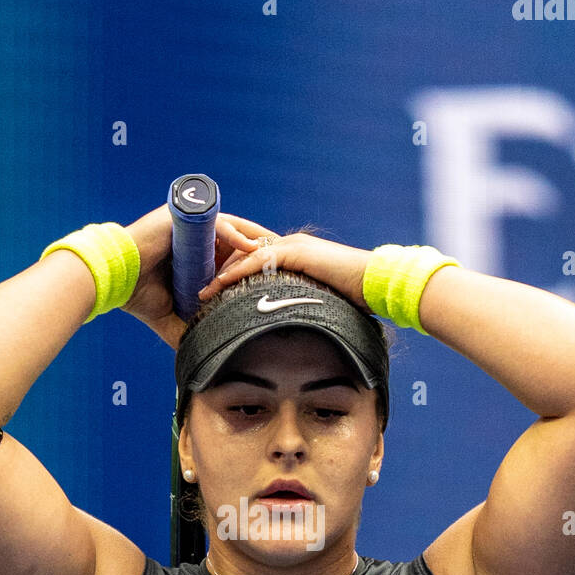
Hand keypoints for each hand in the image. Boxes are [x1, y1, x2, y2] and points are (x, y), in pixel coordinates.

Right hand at [119, 205, 275, 349]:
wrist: (113, 279)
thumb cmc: (137, 293)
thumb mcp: (169, 315)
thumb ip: (186, 329)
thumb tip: (201, 354)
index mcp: (195, 252)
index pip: (232, 251)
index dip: (255, 260)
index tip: (277, 272)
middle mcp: (194, 235)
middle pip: (238, 235)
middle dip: (263, 246)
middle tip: (288, 258)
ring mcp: (187, 224)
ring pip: (230, 227)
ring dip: (254, 238)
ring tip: (276, 249)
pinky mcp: (179, 218)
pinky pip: (213, 223)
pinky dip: (233, 234)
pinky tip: (251, 246)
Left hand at [198, 231, 373, 313]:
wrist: (375, 282)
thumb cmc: (354, 297)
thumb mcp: (318, 300)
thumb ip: (299, 305)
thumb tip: (287, 330)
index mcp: (292, 254)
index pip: (252, 259)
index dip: (231, 275)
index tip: (212, 293)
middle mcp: (288, 245)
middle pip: (242, 254)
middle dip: (218, 271)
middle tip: (198, 292)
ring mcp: (291, 245)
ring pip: (244, 255)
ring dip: (220, 273)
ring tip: (201, 292)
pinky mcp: (294, 252)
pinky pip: (256, 260)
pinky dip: (235, 272)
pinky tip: (218, 285)